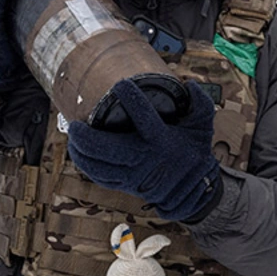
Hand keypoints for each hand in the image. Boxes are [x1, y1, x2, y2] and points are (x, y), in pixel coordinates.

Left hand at [66, 79, 221, 221]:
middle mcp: (143, 158)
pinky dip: (86, 167)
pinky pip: (100, 178)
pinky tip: (79, 154)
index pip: (144, 117)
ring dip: (80, 153)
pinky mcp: (126, 185)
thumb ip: (200, 103)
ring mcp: (132, 175)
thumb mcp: (203, 127)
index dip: (131, 98)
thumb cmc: (195, 154)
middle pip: (106, 149)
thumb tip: (188, 83)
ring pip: (97, 167)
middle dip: (86, 137)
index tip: (120, 85)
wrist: (194, 192)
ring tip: (73, 137)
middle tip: (76, 123)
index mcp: (162, 140)